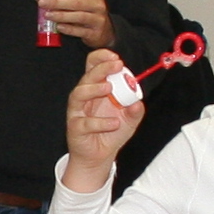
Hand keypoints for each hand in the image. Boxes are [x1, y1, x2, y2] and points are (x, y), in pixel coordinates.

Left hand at [42, 0, 110, 44]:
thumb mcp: (79, 1)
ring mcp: (98, 20)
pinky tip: (58, 27)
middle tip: (42, 3)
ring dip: (61, 15)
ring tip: (47, 15)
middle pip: (76, 3)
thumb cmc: (88, 13)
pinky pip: (79, 31)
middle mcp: (98, 5)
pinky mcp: (95, 33)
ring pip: (78, 16)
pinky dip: (68, 29)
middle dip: (57, 2)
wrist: (104, 32)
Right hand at [61, 49, 144, 187]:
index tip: (115, 58)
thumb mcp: (130, 120)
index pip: (93, 66)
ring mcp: (78, 112)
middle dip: (101, 68)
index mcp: (97, 89)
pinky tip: (114, 123)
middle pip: (87, 76)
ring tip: (109, 89)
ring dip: (94, 88)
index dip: (102, 58)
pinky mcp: (75, 128)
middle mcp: (85, 97)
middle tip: (116, 65)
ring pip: (79, 94)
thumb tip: (137, 102)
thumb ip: (135, 110)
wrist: (99, 156)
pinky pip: (85, 122)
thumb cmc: (111, 133)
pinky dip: (100, 122)